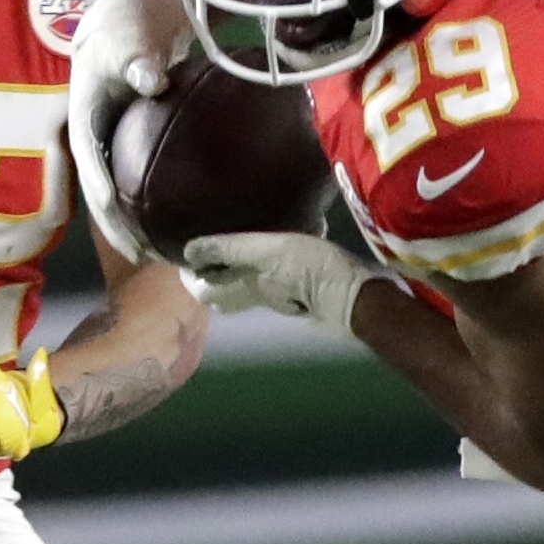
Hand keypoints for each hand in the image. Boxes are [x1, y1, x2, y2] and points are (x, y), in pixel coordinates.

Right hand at [67, 0, 191, 265]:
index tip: (117, 215)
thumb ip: (136, 58)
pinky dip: (153, 209)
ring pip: (118, 197)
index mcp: (83, 118)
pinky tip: (179, 229)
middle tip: (143, 256)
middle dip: (117, 228)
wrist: (128, 24)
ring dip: (133, 229)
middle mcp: (93, 141)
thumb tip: (151, 81)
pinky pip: (139, 186)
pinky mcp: (128, 153)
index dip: (100, 189)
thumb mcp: (126, 38)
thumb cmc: (125, 29)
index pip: (89, 160)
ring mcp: (110, 149)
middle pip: (100, 193)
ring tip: (160, 257)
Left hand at [184, 230, 376, 338]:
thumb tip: (190, 251)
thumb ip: (229, 250)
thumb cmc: (311, 273)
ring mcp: (286, 297)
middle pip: (225, 294)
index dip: (191, 275)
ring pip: (252, 286)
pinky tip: (281, 245)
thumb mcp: (266, 252)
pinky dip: (270, 265)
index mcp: (246, 288)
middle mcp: (261, 297)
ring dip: (241, 269)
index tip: (184, 254)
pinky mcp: (307, 291)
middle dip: (212, 275)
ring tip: (240, 245)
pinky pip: (279, 279)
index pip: (204, 290)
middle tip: (208, 250)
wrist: (360, 299)